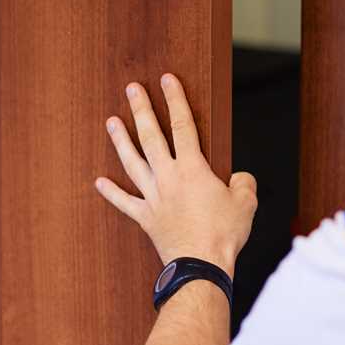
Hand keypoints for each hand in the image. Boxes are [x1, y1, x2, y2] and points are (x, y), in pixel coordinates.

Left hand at [95, 74, 256, 276]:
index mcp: (193, 168)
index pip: (183, 125)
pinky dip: (112, 192)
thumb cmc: (223, 234)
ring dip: (121, 141)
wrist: (201, 265)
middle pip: (151, 136)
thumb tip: (239, 179)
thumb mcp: (245, 202)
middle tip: (131, 89)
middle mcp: (169, 177)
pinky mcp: (147, 218)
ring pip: (133, 162)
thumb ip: (243, 183)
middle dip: (141, 110)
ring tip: (111, 121)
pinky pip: (125, 202)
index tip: (167, 79)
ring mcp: (154, 197)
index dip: (176, 100)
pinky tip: (99, 182)